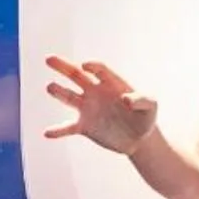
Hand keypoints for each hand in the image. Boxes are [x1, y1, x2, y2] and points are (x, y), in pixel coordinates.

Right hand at [42, 56, 158, 153]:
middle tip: (49, 59)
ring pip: (69, 97)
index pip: (99, 70)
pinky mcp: (85, 126)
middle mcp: (96, 92)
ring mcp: (88, 108)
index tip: (85, 66)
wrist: (139, 139)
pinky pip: (68, 127)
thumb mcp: (151, 107)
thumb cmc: (146, 118)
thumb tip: (126, 99)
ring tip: (50, 87)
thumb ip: (142, 100)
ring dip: (58, 92)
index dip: (92, 67)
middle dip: (63, 67)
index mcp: (112, 83)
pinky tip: (47, 133)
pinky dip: (58, 130)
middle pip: (76, 75)